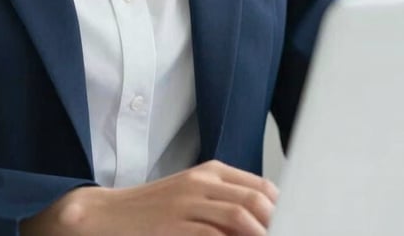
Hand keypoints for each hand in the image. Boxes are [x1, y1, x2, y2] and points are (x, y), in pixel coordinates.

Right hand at [20, 159, 277, 235]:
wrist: (102, 217)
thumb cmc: (150, 213)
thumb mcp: (189, 199)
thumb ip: (223, 206)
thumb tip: (264, 221)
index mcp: (209, 174)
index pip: (263, 188)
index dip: (287, 209)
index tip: (302, 224)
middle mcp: (201, 183)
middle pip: (257, 201)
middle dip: (281, 223)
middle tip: (295, 233)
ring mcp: (187, 205)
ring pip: (241, 217)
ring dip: (263, 234)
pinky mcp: (174, 227)